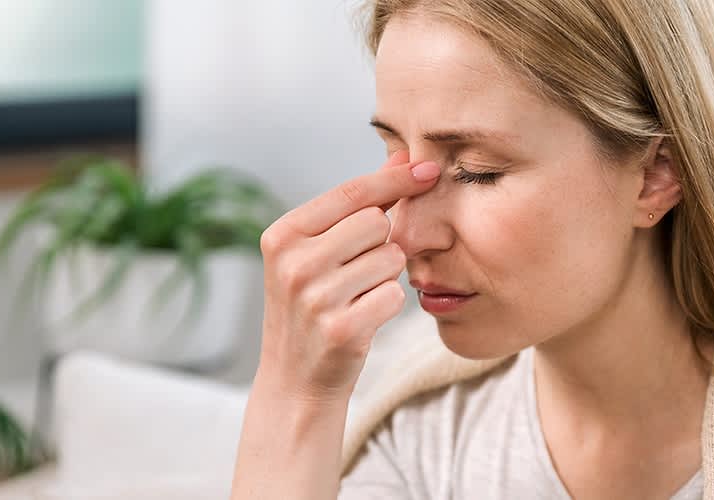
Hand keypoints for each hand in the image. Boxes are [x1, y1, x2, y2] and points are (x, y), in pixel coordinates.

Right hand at [256, 151, 439, 402]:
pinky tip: (364, 317)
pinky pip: (395, 295)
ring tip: (357, 295)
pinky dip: (389, 304)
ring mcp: (315, 298)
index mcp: (283, 235)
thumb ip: (355, 207)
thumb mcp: (315, 253)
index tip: (430, 168)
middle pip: (377, 223)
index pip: (352, 193)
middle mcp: (293, 264)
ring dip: (387, 275)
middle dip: (383, 242)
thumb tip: (405, 158)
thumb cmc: (313, 306)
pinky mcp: (341, 330)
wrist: (295, 380)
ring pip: (391, 258)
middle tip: (359, 270)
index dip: (396, 178)